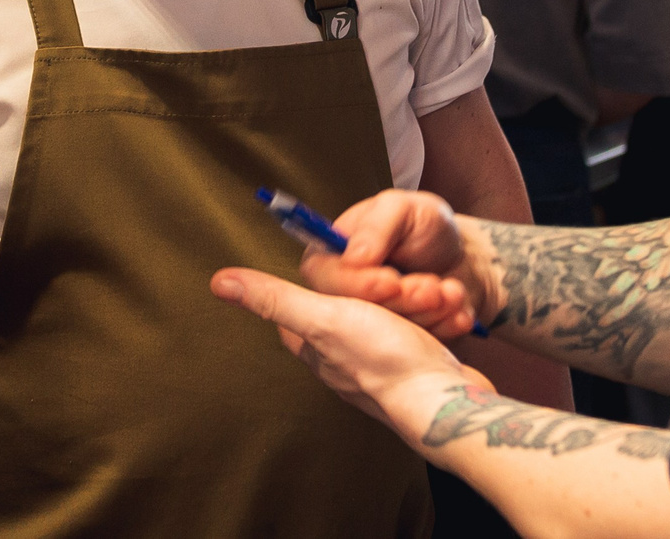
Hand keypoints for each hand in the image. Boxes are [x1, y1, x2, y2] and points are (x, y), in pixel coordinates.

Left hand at [210, 267, 485, 440]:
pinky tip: (450, 314)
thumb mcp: (323, 317)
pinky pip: (425, 331)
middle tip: (405, 286)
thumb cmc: (383, 360)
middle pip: (359, 304)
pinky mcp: (416, 368)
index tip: (349, 268)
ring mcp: (382, 366)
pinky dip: (438, 319)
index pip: (302, 306)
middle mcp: (344, 362)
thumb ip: (275, 299)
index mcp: (315, 350)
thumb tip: (219, 282)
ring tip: (433, 298)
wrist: (447, 402)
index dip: (328, 279)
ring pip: (398, 314)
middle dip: (388, 288)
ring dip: (418, 301)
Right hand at [298, 190, 491, 339]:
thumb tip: (353, 257)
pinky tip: (458, 310)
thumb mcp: (402, 208)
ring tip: (451, 292)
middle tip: (432, 288)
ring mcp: (372, 323)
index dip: (357, 285)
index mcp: (332, 256)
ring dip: (427, 313)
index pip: (324, 278)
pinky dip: (444, 326)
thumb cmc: (423, 225)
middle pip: (355, 312)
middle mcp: (344, 294)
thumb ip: (377, 225)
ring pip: (390, 333)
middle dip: (401, 301)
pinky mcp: (400, 343)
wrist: (462, 256)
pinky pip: (417, 346)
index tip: (393, 281)